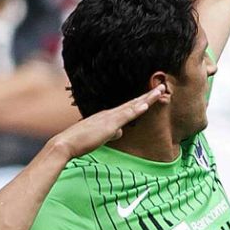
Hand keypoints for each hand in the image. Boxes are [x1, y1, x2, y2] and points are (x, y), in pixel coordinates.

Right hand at [49, 85, 165, 159]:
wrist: (66, 143)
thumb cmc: (81, 141)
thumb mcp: (100, 137)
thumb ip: (111, 133)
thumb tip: (121, 132)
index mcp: (108, 116)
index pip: (129, 107)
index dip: (142, 101)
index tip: (153, 95)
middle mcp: (110, 113)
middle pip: (134, 103)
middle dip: (149, 95)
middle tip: (162, 86)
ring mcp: (110, 117)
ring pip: (133, 106)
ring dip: (147, 98)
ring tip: (160, 91)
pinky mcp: (109, 125)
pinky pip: (125, 116)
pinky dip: (136, 109)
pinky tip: (146, 105)